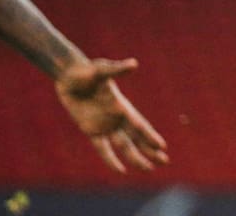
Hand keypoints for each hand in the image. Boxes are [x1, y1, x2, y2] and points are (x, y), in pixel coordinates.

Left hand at [55, 57, 168, 172]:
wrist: (70, 75)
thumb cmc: (87, 70)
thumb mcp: (101, 69)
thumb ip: (116, 70)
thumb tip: (133, 64)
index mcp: (121, 106)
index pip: (138, 125)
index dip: (149, 136)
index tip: (161, 146)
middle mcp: (117, 117)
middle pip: (136, 138)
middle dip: (150, 150)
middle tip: (164, 161)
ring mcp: (105, 125)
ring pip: (124, 146)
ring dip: (136, 157)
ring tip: (148, 168)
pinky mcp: (91, 130)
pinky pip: (102, 148)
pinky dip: (110, 159)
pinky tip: (120, 170)